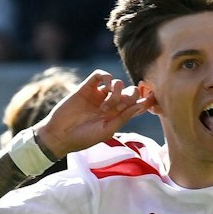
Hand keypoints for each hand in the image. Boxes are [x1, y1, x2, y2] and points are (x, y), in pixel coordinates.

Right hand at [35, 70, 153, 157]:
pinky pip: (100, 75)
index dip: (145, 100)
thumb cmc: (84, 138)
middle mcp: (110, 104)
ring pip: (117, 83)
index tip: (152, 97)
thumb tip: (140, 106)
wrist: (60, 135)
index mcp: (117, 116)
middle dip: (131, 95)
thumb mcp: (107, 130)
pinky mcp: (86, 87)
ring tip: (105, 107)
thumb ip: (124, 117)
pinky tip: (104, 88)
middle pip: (129, 91)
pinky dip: (106, 78)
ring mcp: (98, 95)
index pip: (136, 105)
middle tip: (122, 105)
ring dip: (116, 92)